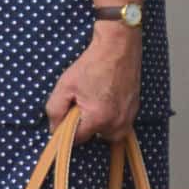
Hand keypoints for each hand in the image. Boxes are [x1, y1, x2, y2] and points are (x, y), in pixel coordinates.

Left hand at [45, 23, 142, 142]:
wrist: (117, 49)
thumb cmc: (91, 65)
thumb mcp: (65, 85)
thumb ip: (55, 110)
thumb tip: (54, 129)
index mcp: (99, 120)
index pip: (77, 139)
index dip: (66, 127)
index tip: (66, 113)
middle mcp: (117, 126)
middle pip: (92, 135)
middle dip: (83, 122)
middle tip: (81, 99)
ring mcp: (129, 120)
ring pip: (105, 131)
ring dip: (97, 119)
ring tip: (94, 96)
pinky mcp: (135, 113)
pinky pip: (116, 123)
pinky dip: (109, 115)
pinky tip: (105, 96)